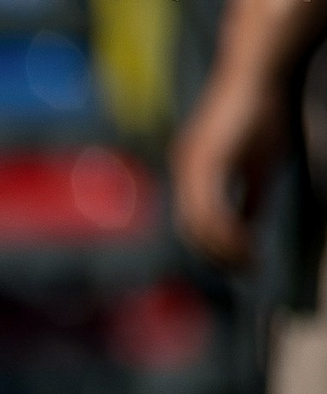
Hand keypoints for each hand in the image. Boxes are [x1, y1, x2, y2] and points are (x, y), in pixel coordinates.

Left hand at [173, 71, 287, 268]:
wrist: (259, 71)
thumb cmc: (263, 109)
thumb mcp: (258, 161)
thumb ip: (249, 195)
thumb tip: (246, 227)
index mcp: (193, 171)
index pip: (194, 221)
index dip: (215, 246)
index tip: (241, 261)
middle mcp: (185, 169)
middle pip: (191, 228)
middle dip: (218, 253)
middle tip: (246, 268)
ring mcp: (190, 164)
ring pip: (196, 222)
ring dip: (222, 247)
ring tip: (248, 259)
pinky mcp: (203, 160)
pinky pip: (208, 207)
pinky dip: (224, 230)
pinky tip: (244, 240)